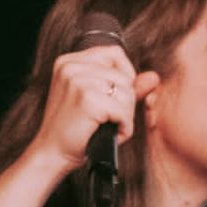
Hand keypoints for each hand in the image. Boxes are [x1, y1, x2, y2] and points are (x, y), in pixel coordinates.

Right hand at [28, 44, 160, 176]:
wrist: (52, 154)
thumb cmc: (74, 130)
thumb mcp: (98, 101)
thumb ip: (125, 86)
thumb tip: (154, 77)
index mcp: (70, 61)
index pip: (114, 53)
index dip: (126, 75)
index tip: (118, 97)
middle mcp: (72, 66)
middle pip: (124, 76)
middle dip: (126, 102)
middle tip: (110, 120)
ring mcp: (78, 80)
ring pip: (127, 93)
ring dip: (125, 116)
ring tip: (109, 126)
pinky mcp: (87, 99)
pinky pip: (123, 111)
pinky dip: (124, 127)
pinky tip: (112, 134)